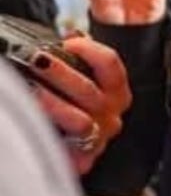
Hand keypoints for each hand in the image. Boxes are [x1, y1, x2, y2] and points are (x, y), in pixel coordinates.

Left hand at [27, 35, 131, 174]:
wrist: (73, 149)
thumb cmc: (77, 107)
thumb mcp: (85, 78)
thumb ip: (84, 57)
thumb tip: (72, 35)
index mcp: (117, 92)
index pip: (110, 64)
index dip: (87, 50)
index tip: (65, 44)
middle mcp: (112, 115)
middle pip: (89, 90)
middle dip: (60, 73)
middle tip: (37, 60)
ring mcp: (98, 138)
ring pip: (79, 121)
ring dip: (52, 103)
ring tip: (28, 90)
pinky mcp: (82, 160)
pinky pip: (67, 150)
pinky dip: (50, 135)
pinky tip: (31, 123)